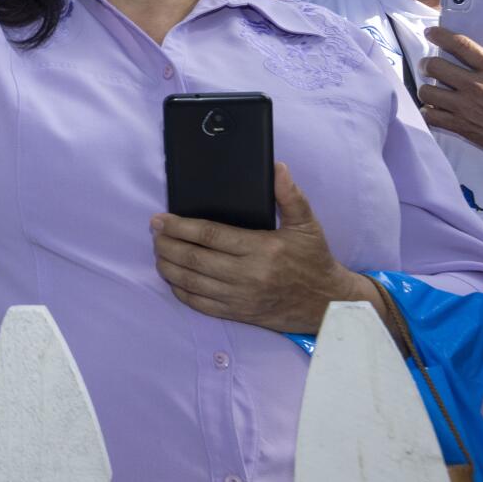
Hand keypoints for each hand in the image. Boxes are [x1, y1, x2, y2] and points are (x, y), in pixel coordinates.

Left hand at [151, 165, 365, 334]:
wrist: (328, 305)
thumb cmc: (314, 260)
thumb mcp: (307, 224)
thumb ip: (290, 195)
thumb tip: (277, 168)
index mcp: (262, 248)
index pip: (210, 235)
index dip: (180, 226)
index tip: (160, 219)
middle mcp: (248, 275)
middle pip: (194, 259)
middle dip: (167, 244)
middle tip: (154, 232)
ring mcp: (241, 297)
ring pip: (192, 283)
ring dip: (168, 267)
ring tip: (158, 252)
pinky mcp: (239, 314)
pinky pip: (201, 305)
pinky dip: (181, 291)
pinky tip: (172, 278)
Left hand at [418, 27, 482, 176]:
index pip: (461, 45)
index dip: (440, 35)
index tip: (430, 32)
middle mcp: (476, 87)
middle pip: (435, 66)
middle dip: (427, 63)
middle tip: (430, 65)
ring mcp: (467, 108)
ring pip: (427, 91)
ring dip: (426, 88)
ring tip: (432, 88)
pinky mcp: (463, 128)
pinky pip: (431, 116)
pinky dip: (428, 112)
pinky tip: (434, 109)